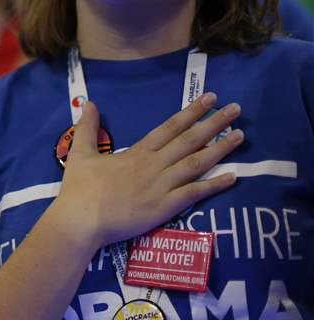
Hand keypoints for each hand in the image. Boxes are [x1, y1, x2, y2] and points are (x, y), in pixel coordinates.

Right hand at [50, 93, 241, 249]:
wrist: (80, 221)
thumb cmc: (79, 190)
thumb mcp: (80, 154)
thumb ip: (87, 128)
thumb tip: (89, 103)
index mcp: (136, 153)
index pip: (169, 127)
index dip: (190, 112)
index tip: (209, 99)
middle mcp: (153, 165)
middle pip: (188, 140)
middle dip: (213, 123)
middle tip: (235, 109)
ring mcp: (160, 187)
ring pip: (196, 164)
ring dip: (220, 149)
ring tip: (240, 136)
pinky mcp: (164, 208)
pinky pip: (193, 194)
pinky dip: (214, 185)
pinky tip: (232, 177)